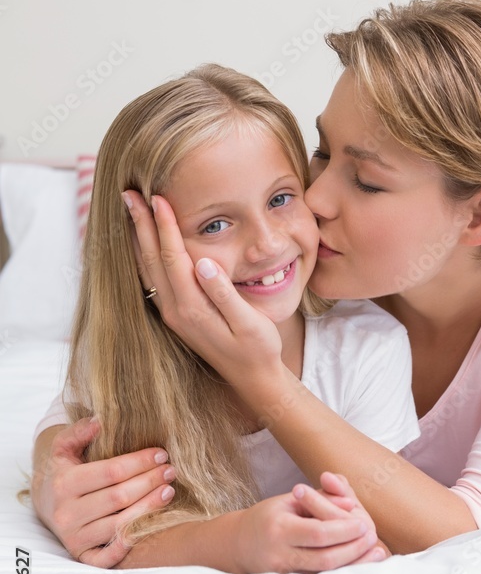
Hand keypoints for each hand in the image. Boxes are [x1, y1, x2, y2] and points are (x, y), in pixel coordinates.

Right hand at [31, 418, 175, 566]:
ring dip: (149, 508)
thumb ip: (79, 431)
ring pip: (119, 525)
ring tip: (169, 491)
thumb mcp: (64, 446)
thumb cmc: (64, 470)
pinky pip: (108, 557)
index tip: (161, 453)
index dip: (139, 462)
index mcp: (64, 484)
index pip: (111, 472)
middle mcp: (67, 514)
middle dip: (150, 482)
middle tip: (171, 471)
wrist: (45, 502)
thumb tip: (100, 420)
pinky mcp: (81, 555)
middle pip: (119, 498)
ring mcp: (74, 538)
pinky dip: (129, 544)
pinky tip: (150, 525)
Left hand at [122, 190, 281, 384]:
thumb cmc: (258, 349)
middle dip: (140, 225)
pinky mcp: (176, 316)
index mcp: (193, 308)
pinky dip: (144, 256)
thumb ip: (224, 293)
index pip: (173, 258)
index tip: (158, 198)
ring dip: (138, 238)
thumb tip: (202, 263)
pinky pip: (152, 281)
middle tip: (129, 193)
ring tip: (130, 211)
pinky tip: (143, 243)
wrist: (254, 379)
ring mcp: (172, 315)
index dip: (164, 226)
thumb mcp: (249, 323)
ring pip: (147, 270)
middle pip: (151, 260)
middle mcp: (175, 311)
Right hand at [234, 473, 383, 573]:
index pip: (318, 532)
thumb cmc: (268, 517)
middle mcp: (280, 554)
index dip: (344, 530)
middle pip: (325, 557)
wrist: (239, 546)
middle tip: (373, 537)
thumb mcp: (289, 500)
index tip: (364, 523)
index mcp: (280, 528)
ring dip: (354, 563)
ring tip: (375, 552)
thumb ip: (321, 499)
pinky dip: (342, 573)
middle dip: (353, 548)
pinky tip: (360, 566)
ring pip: (325, 573)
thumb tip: (350, 504)